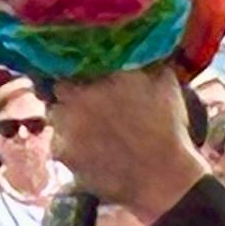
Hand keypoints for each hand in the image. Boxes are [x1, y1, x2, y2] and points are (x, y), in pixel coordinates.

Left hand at [49, 65, 210, 222]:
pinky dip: (68, 145)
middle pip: (59, 87)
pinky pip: (56, 142)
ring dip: (66, 118)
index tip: (85, 75)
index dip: (78, 68)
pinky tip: (87, 151)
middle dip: (69, 92)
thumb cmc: (170, 131)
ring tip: (86, 129)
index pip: (75, 60)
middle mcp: (80, 95)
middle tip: (84, 103)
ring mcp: (67, 124)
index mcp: (106, 73)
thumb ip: (146, 62)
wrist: (163, 178)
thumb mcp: (166, 85)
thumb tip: (138, 47)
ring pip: (54, 114)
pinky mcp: (62, 151)